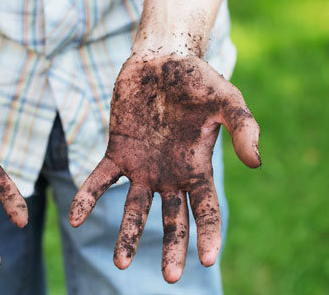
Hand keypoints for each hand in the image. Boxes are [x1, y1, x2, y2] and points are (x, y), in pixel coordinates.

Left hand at [69, 55, 259, 282]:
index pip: (205, 209)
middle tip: (169, 277)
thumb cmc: (197, 79)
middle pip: (171, 218)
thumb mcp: (228, 100)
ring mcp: (142, 166)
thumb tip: (256, 163)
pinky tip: (75, 218)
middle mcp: (169, 174)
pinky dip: (88, 198)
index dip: (208, 234)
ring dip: (127, 234)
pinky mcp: (117, 152)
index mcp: (197, 168)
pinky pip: (100, 181)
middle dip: (171, 246)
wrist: (160, 59)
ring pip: (134, 207)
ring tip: (120, 263)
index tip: (207, 258)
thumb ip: (245, 128)